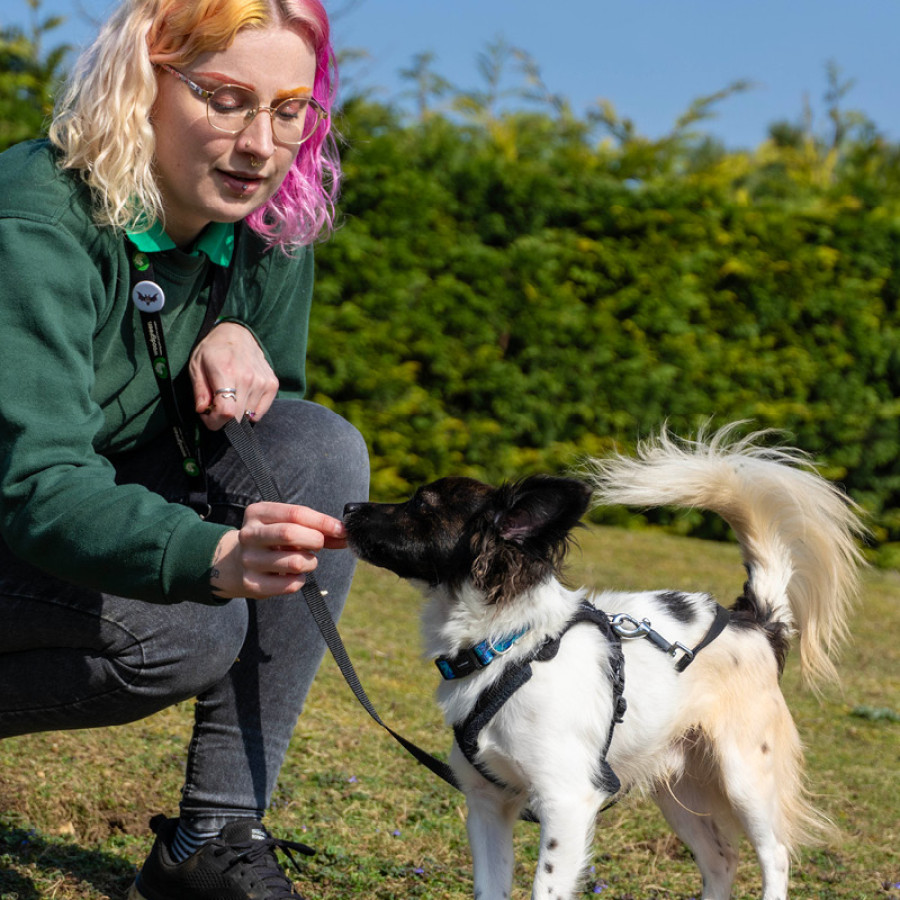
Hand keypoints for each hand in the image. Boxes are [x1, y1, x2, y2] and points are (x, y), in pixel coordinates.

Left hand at [190, 322, 278, 429]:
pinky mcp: (272, 384)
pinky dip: (250, 410)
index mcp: (226, 372)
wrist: (236, 332)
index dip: (215, 421)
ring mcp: (263, 382)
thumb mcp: (196, 366)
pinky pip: (260, 411)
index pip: (227, 411)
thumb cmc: (213, 350)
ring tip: (229, 398)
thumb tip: (203, 411)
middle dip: (223, 420)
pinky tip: (242, 397)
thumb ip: (199, 390)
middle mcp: (248, 378)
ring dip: (236, 412)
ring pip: (249, 416)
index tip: (207, 416)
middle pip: (238, 417)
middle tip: (215, 407)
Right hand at [210, 502, 347, 599]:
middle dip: (315, 540)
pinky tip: (294, 575)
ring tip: (306, 560)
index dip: (323, 522)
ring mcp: (249, 560)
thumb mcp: (287, 525)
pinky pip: (290, 584)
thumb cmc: (272, 540)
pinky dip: (301, 580)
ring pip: (294, 562)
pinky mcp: (252, 583)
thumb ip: (316, 528)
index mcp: (258, 513)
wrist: (235, 563)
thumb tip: (344, 535)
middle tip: (320, 545)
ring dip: (310, 562)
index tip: (341, 530)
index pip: (296, 513)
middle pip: (290, 534)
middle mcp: (249, 535)